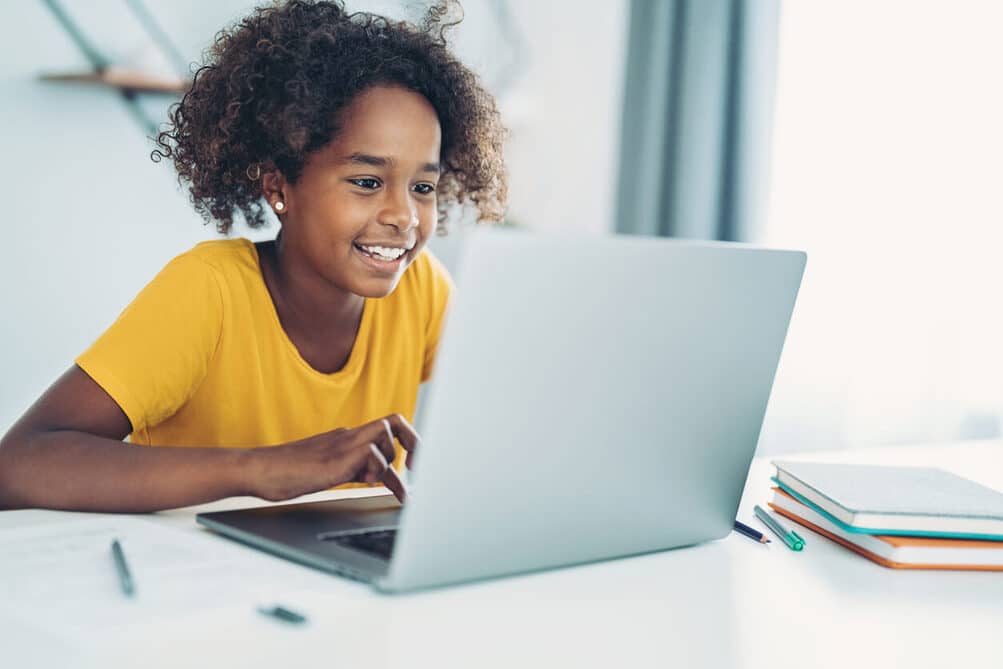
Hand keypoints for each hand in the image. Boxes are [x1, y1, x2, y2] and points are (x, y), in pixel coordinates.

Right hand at [251, 414, 418, 503]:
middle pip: (396, 422)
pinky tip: (362, 482)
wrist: (259, 470)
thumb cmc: (289, 474)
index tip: (417, 468)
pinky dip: (375, 469)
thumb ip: (359, 469)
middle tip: (417, 470)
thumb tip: (384, 478)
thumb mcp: (334, 472)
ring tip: (370, 481)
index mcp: (349, 437)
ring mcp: (342, 444)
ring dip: (388, 461)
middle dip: (414, 445)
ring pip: (386, 435)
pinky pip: (371, 453)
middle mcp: (349, 435)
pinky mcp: (336, 458)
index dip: (409, 446)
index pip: (389, 431)